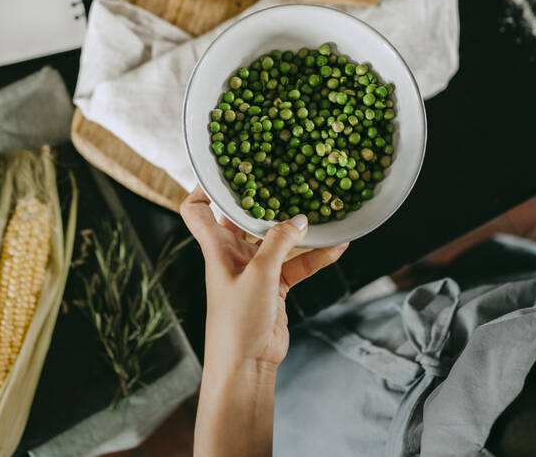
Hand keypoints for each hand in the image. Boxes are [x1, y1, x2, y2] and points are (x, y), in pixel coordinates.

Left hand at [181, 186, 348, 372]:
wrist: (247, 366)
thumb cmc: (239, 320)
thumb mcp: (259, 275)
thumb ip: (278, 243)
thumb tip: (299, 219)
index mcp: (216, 248)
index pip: (196, 210)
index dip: (204, 188)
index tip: (226, 169)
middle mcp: (232, 255)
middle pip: (243, 219)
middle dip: (263, 200)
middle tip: (284, 176)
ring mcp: (255, 271)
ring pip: (276, 241)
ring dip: (296, 229)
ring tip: (319, 207)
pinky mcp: (275, 288)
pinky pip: (297, 265)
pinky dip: (316, 257)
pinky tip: (339, 246)